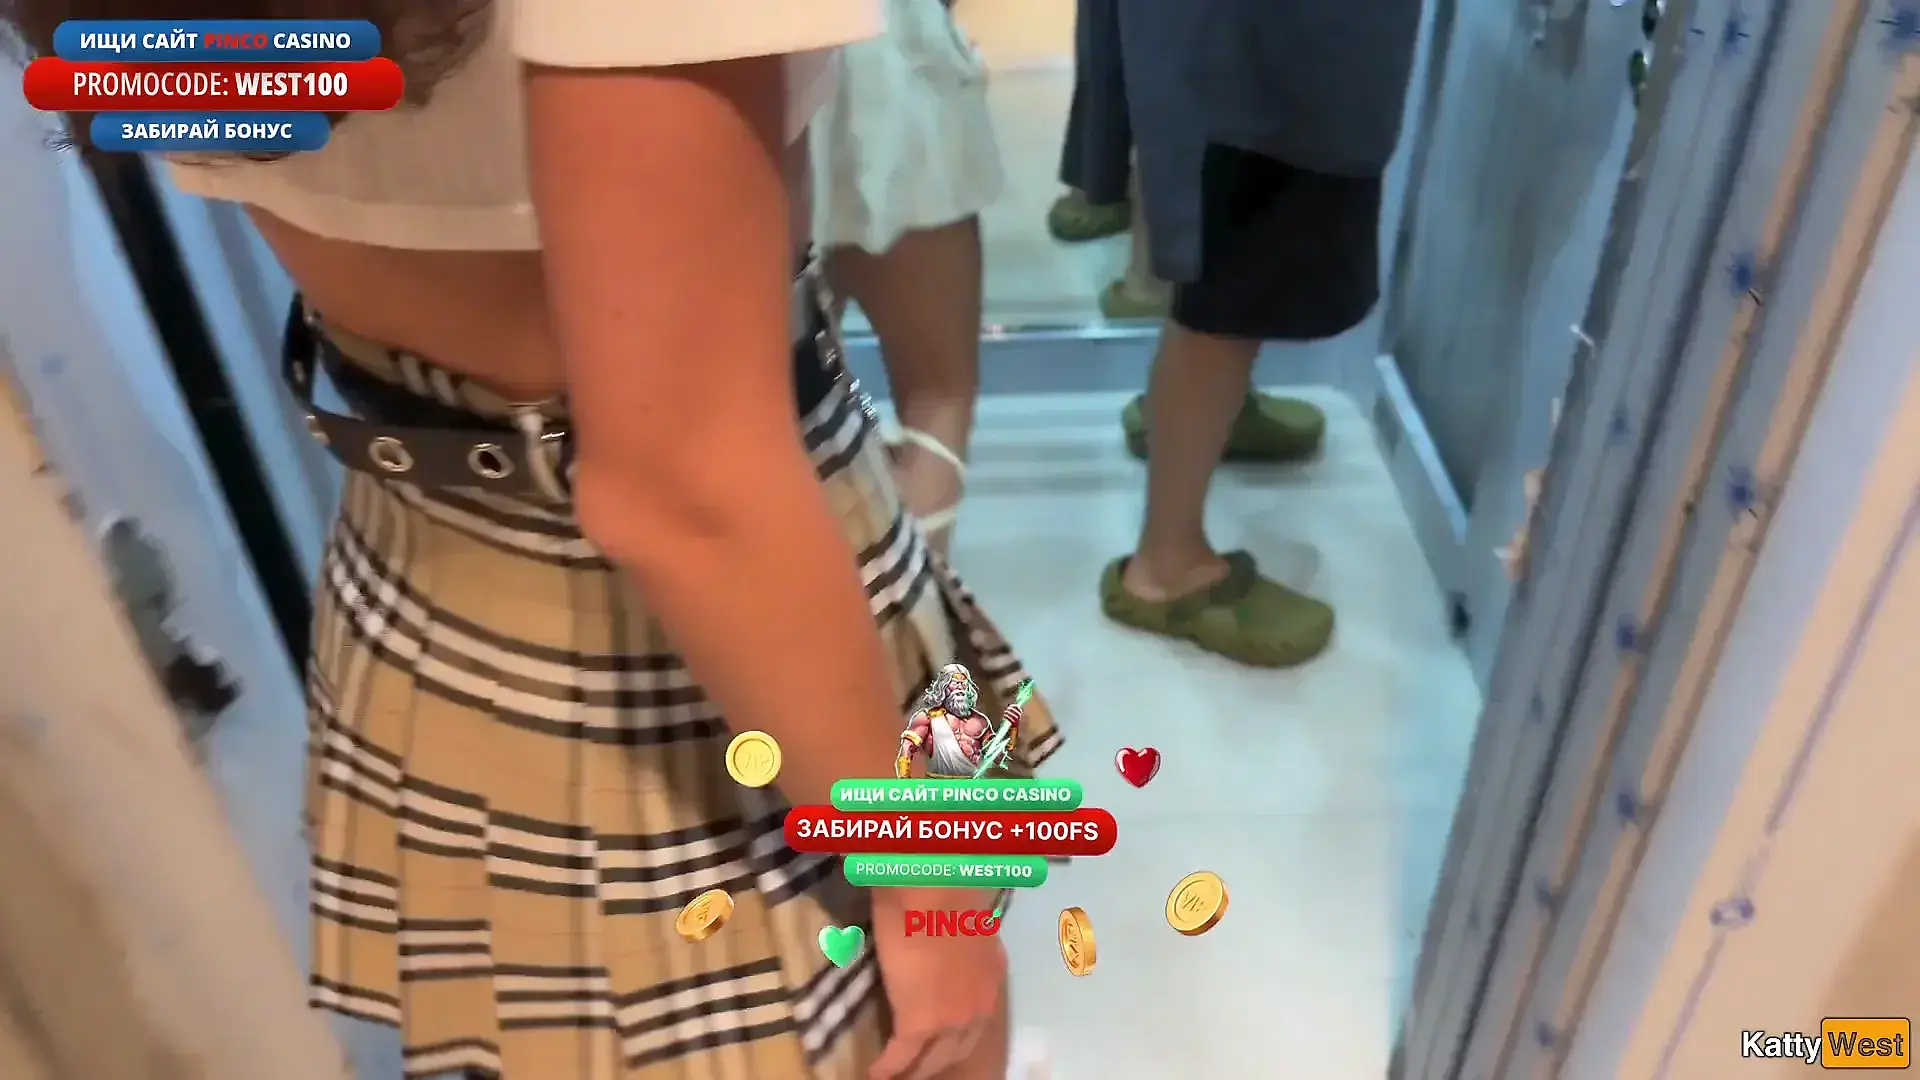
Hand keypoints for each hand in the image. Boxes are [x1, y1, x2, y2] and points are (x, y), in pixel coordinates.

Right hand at [869, 889, 1005, 1079]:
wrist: (930, 888)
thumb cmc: (942, 889)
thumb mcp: (959, 917)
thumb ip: (953, 934)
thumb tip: (941, 935)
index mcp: (991, 973)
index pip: (977, 1015)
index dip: (959, 1032)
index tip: (942, 1039)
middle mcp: (980, 1001)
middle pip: (960, 1047)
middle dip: (939, 1061)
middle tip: (919, 1068)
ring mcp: (952, 1016)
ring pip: (934, 1058)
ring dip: (915, 1070)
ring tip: (898, 1076)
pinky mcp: (919, 1023)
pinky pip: (901, 1055)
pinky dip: (887, 1068)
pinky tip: (876, 1073)